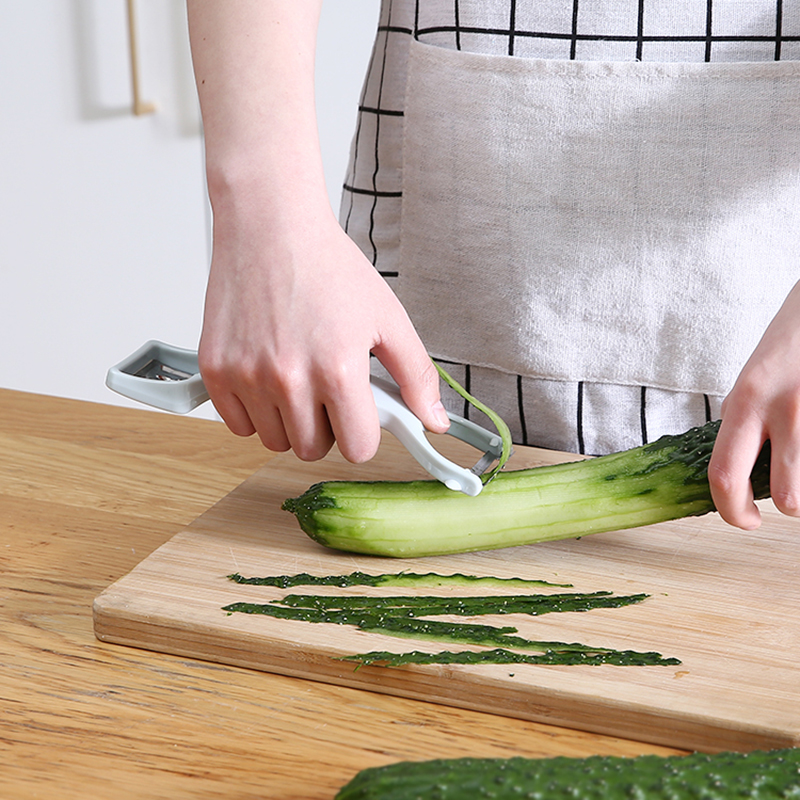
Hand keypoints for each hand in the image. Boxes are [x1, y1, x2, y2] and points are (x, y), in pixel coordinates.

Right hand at [187, 1, 448, 462]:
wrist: (270, 226)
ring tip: (298, 378)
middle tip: (327, 391)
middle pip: (312, 449)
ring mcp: (248, 375)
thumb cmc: (327, 267)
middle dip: (326, 428)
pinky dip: (254, 412)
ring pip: (274, 441)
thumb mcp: (388, 318)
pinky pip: (237, 425)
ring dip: (290, 422)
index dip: (363, 433)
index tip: (360, 414)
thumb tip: (436, 422)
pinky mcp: (216, 369)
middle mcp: (289, 378)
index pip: (358, 449)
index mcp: (339, 369)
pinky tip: (268, 377)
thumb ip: (416, 376)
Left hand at [708, 280, 799, 527]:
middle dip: (788, 505)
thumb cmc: (792, 344)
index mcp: (745, 401)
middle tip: (785, 497)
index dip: (731, 512)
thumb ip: (747, 426)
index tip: (745, 521)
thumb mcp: (754, 383)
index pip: (722, 476)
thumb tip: (742, 478)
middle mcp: (783, 409)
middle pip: (786, 496)